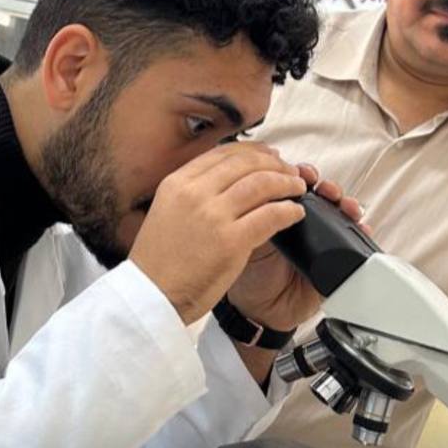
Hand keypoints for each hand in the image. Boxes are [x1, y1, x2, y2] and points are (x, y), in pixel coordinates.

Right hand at [130, 143, 308, 324]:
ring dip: (286, 183)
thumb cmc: (158, 263)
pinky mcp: (231, 242)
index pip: (222, 154)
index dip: (252, 151)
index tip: (268, 155)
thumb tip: (224, 183)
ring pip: (262, 184)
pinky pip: (271, 216)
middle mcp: (194, 193)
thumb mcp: (165, 213)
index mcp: (177, 184)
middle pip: (245, 164)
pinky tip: (296, 213)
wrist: (150, 296)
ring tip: (298, 188)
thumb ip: (191, 195)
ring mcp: (213, 216)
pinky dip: (288, 211)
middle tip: (289, 171)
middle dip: (274, 164)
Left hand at [227, 163, 366, 333]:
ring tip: (342, 204)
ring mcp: (322, 242)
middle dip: (326, 187)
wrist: (260, 312)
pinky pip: (354, 244)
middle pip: (322, 196)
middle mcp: (303, 224)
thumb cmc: (250, 276)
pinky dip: (360, 233)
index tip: (302, 172)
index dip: (300, 176)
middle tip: (323, 187)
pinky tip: (360, 226)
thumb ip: (258, 219)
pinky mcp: (337, 261)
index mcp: (280, 214)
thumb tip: (267, 191)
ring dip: (345, 205)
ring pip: (341, 215)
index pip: (295, 187)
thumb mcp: (248, 241)